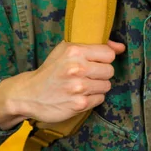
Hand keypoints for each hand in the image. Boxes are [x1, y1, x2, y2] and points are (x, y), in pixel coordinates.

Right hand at [0, 40, 124, 129]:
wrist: (29, 93)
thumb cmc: (51, 69)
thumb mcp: (66, 49)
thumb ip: (94, 45)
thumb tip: (120, 47)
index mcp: (75, 51)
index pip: (109, 54)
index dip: (104, 58)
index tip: (95, 61)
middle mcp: (77, 68)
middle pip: (110, 70)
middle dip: (101, 73)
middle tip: (88, 74)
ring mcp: (79, 87)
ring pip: (106, 85)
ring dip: (97, 86)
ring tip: (83, 85)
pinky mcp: (79, 104)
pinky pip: (100, 99)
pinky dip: (93, 98)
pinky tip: (80, 95)